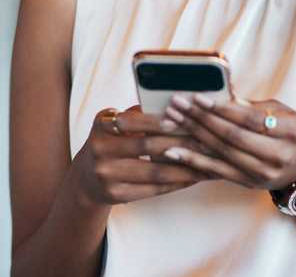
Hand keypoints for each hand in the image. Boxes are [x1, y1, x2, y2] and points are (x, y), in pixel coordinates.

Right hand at [73, 105, 211, 206]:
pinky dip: (176, 183)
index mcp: (102, 125)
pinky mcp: (115, 195)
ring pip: (154, 171)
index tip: (186, 118)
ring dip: (185, 167)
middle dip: (182, 143)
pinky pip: (152, 189)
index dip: (160, 121)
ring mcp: (106, 175)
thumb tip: (177, 102)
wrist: (86, 178)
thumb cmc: (113, 142)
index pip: (135, 121)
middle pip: (148, 146)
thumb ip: (140, 114)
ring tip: (208, 161)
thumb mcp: (117, 124)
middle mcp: (100, 149)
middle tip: (208, 140)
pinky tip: (193, 177)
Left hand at [160, 94, 295, 189]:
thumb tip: (222, 94)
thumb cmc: (293, 132)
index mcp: (291, 133)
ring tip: (171, 121)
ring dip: (193, 136)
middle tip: (178, 104)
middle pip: (233, 136)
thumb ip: (253, 106)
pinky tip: (175, 151)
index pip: (251, 120)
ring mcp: (263, 173)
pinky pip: (217, 171)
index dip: (223, 109)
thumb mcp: (283, 113)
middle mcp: (278, 156)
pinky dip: (194, 160)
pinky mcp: (249, 183)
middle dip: (201, 119)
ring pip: (222, 153)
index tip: (198, 97)